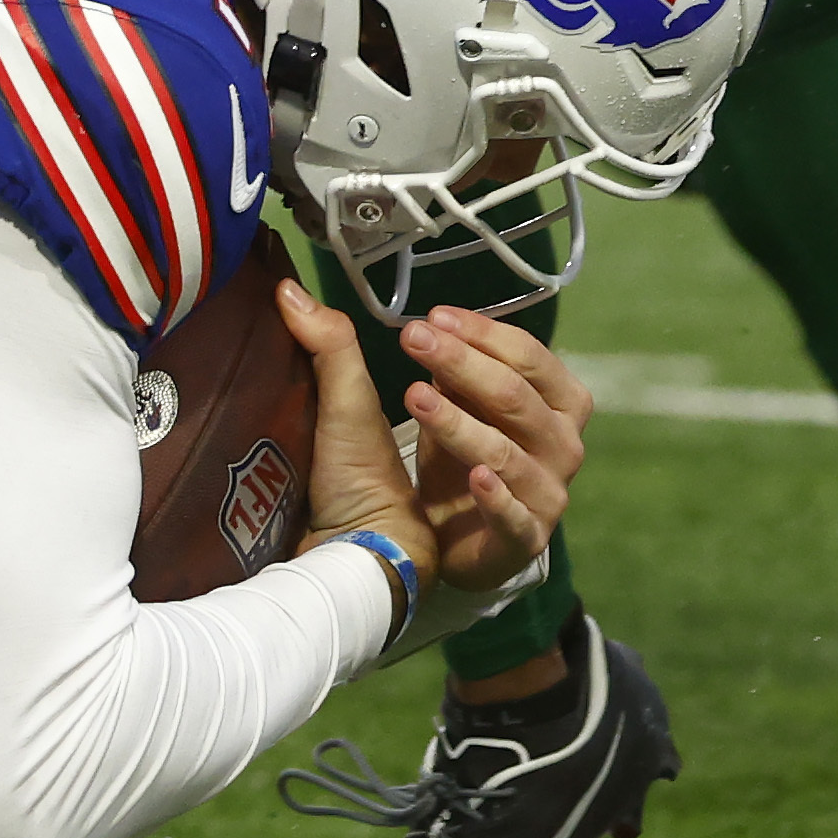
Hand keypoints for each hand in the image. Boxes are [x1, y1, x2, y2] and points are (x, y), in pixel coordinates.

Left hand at [281, 281, 583, 615]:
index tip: (433, 317)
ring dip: (463, 422)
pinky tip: (474, 476)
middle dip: (466, 364)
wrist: (391, 546)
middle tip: (415, 341)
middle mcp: (552, 444)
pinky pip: (516, 516)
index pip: (526, 355)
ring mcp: (541, 494)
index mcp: (539, 401)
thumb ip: (339, 346)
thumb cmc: (401, 466)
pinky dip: (497, 495)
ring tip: (415, 397)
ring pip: (508, 451)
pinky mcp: (520, 540)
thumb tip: (284, 291)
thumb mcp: (377, 401)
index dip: (483, 333)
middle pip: (517, 396)